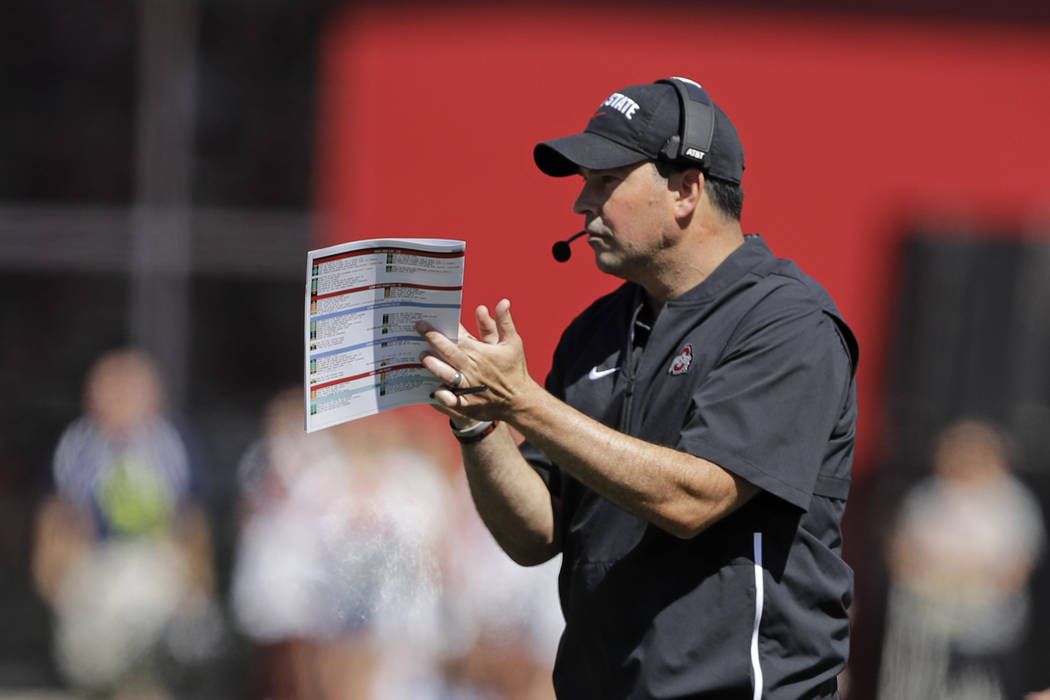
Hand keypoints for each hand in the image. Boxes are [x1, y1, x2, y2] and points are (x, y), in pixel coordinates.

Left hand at [416, 299, 536, 422]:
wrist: (520, 400)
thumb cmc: (513, 368)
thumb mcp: (512, 343)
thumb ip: (504, 322)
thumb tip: (503, 301)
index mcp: (480, 352)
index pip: (459, 336)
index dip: (445, 326)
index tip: (431, 318)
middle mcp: (472, 368)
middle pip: (448, 351)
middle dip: (432, 339)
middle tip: (418, 327)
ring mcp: (468, 386)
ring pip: (446, 374)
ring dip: (433, 365)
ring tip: (422, 357)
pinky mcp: (467, 403)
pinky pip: (450, 400)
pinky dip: (441, 396)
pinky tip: (431, 389)